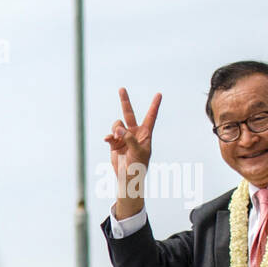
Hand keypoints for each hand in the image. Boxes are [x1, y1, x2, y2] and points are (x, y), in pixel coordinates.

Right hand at [103, 87, 159, 216]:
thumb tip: (118, 128)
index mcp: (145, 134)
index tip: (159, 94)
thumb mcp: (137, 153)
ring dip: (115, 129)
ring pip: (117, 124)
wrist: (127, 178)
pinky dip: (108, 137)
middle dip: (125, 101)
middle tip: (121, 88)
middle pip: (129, 113)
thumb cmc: (138, 167)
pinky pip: (110, 135)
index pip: (151, 117)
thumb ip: (129, 139)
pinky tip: (107, 140)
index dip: (155, 105)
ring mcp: (123, 137)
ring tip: (116, 137)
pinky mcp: (114, 143)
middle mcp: (134, 133)